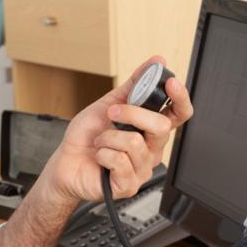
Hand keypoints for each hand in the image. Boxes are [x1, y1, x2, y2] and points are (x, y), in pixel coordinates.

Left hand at [41, 56, 193, 202]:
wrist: (66, 162)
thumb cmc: (87, 136)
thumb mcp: (109, 103)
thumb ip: (134, 84)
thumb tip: (155, 62)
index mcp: (150, 130)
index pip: (179, 114)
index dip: (180, 98)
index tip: (170, 82)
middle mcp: (151, 149)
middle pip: (161, 127)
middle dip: (131, 114)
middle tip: (112, 114)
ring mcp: (142, 169)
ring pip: (135, 143)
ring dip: (108, 138)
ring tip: (101, 143)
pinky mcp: (128, 185)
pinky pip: (120, 161)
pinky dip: (102, 154)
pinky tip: (100, 158)